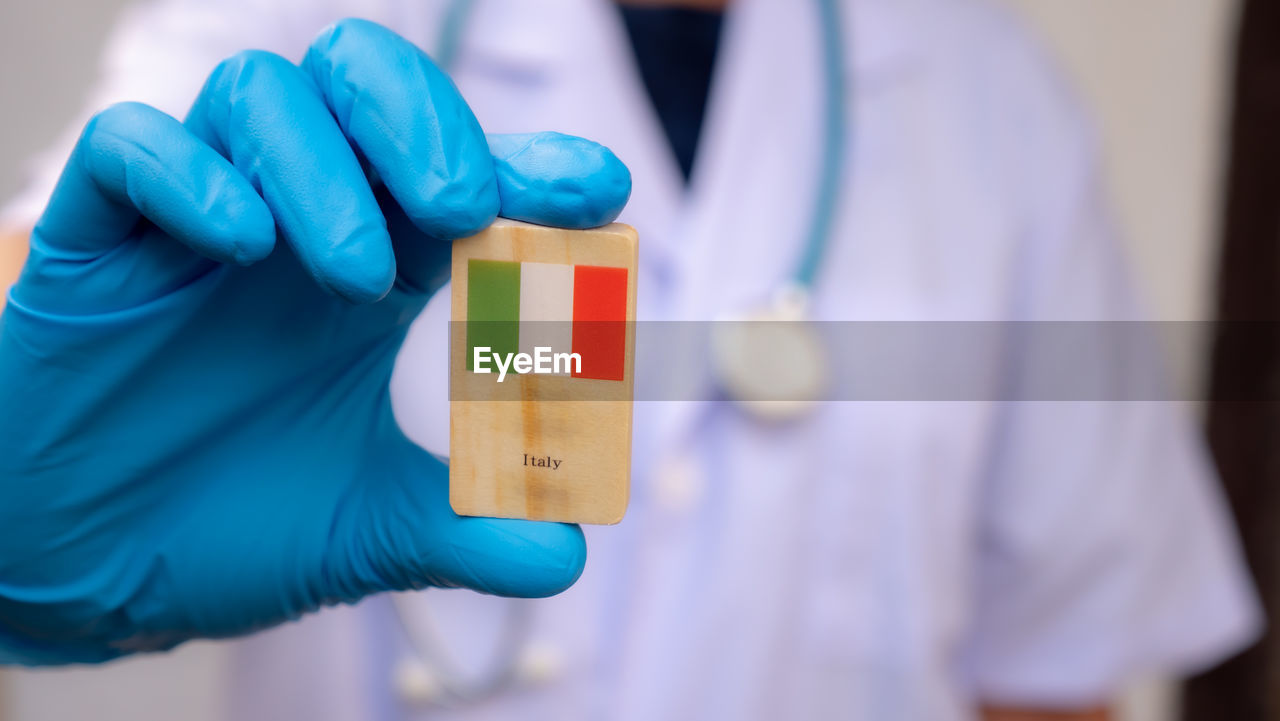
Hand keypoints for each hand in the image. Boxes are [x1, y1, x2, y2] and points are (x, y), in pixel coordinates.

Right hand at [0, 18, 629, 664]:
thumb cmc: (228, 524)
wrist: (88, 570)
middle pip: (362, 90)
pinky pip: (130, 153)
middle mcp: (293, 226)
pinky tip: (241, 244)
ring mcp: (193, 226)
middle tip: (466, 208)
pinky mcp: (93, 244)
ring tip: (359, 276)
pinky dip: (190, 176)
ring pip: (259, 99)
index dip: (530, 170)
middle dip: (425, 125)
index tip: (596, 191)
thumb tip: (568, 550)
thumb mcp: (363, 530)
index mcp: (375, 271)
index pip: (458, 181)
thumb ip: (463, 529)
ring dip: (325, 167)